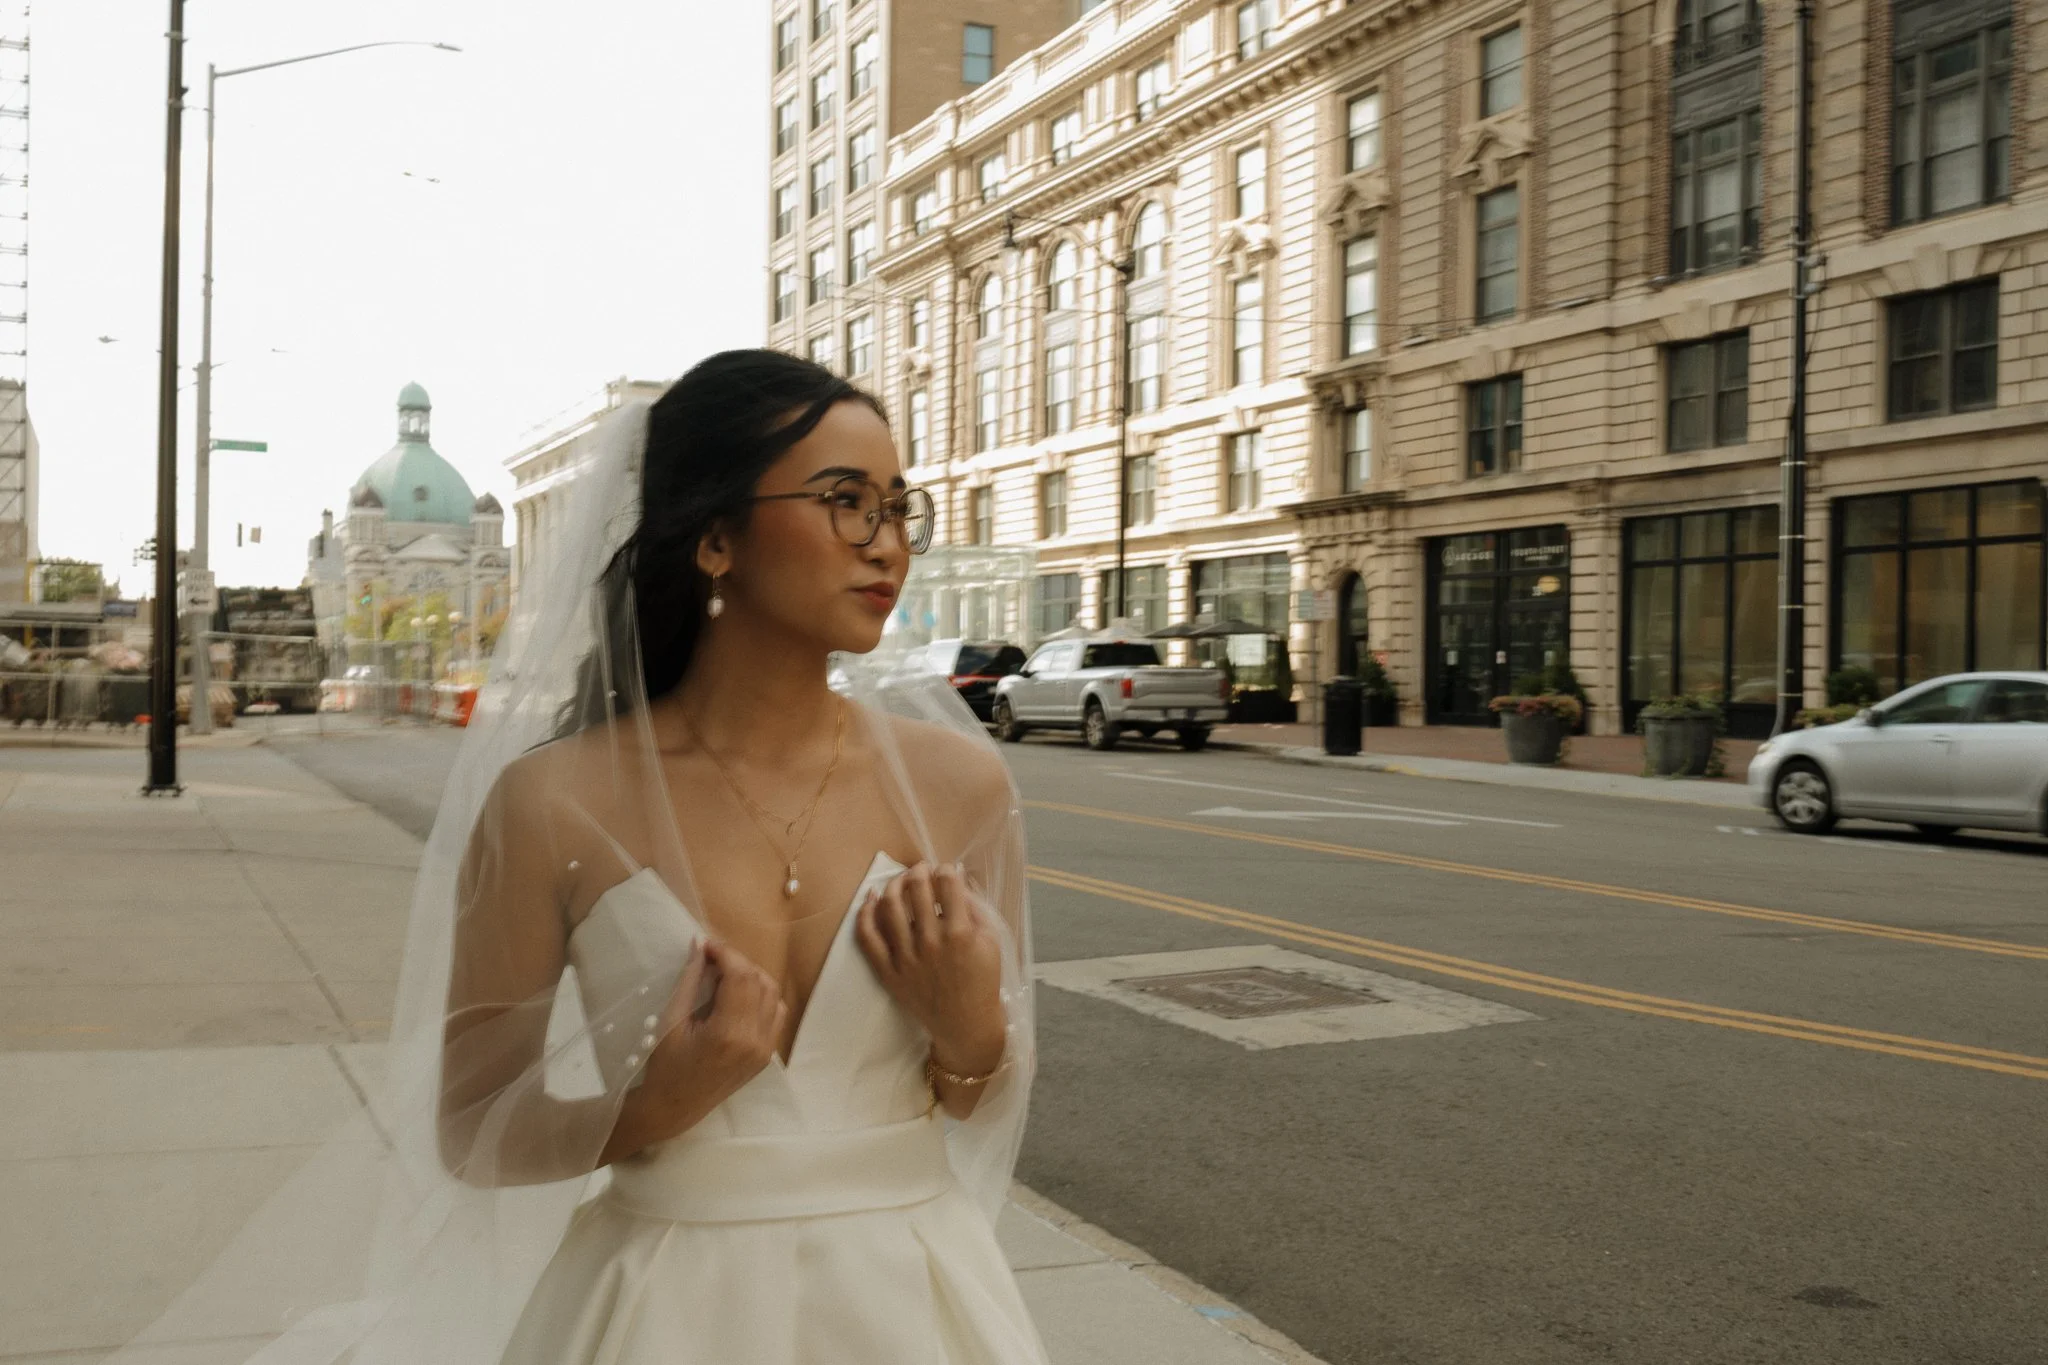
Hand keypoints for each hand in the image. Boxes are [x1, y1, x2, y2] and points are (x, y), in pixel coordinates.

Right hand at [636, 939, 785, 1140]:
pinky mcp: (767, 1055)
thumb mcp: (671, 1020)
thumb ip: (689, 979)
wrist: (675, 1107)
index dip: (725, 953)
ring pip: (772, 994)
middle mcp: (754, 1040)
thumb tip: (699, 944)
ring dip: (752, 977)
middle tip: (711, 959)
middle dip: (737, 962)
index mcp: (728, 1033)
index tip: (706, 946)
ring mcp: (765, 1049)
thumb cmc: (665, 1066)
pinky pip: (776, 1013)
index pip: (740, 976)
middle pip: (759, 981)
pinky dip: (762, 996)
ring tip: (724, 976)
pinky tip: (739, 997)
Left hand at [855, 862, 1006, 1074]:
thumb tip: (956, 877)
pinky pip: (867, 937)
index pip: (947, 882)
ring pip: (889, 905)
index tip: (945, 872)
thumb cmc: (982, 981)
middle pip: (916, 888)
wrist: (965, 1023)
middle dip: (919, 871)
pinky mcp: (888, 971)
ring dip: (893, 884)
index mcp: (960, 932)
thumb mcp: (991, 941)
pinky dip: (864, 913)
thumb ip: (975, 907)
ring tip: (900, 881)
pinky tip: (869, 898)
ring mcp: (906, 957)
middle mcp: (930, 942)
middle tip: (921, 870)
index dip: (946, 869)